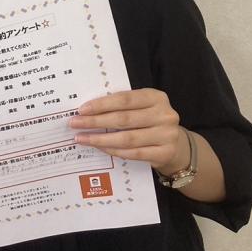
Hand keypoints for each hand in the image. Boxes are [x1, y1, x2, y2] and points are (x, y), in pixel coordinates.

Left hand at [68, 88, 189, 173]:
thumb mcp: (141, 107)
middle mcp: (165, 115)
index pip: (125, 99)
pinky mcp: (164, 153)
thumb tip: (87, 110)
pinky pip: (132, 153)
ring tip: (81, 138)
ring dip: (100, 139)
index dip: (102, 104)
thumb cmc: (149, 121)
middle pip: (123, 119)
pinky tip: (98, 147)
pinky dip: (113, 150)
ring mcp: (167, 135)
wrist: (176, 145)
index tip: (81, 109)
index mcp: (156, 97)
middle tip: (75, 123)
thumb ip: (121, 106)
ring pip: (127, 138)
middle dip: (95, 121)